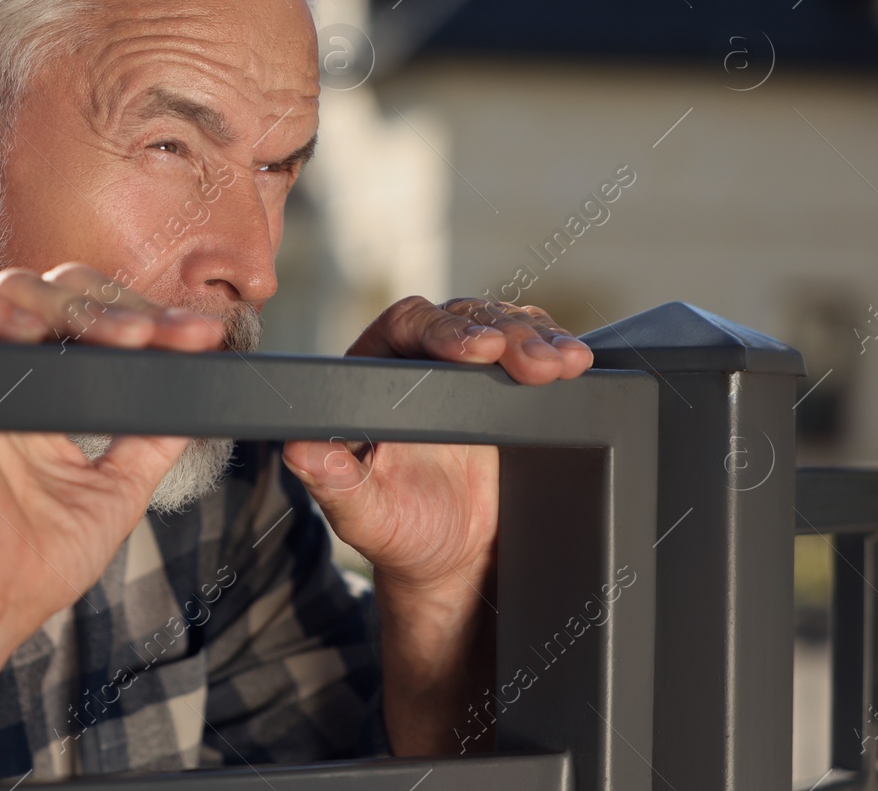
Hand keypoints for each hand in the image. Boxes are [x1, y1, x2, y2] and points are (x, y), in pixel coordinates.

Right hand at [0, 264, 222, 787]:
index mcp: (47, 388)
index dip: (147, 316)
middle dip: (118, 305)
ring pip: (7, 287)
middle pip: (58, 290)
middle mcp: (4, 369)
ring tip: (116, 336)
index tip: (202, 336)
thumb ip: (152, 437)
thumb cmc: (36, 560)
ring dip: (67, 302)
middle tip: (160, 335)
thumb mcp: (117, 488)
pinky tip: (27, 331)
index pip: (95, 319)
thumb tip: (201, 397)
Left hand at [283, 296, 590, 589]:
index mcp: (375, 371)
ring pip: (507, 325)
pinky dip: (560, 350)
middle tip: (535, 365)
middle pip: (465, 318)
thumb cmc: (400, 531)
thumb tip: (298, 450)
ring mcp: (473, 369)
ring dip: (538, 339)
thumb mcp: (364, 515)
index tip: (475, 352)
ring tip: (563, 366)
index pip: (406, 327)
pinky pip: (538, 348)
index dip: (440, 331)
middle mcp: (423, 358)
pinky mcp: (514, 382)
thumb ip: (332, 483)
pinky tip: (578, 361)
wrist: (456, 559)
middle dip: (504, 334)